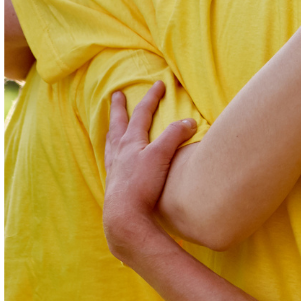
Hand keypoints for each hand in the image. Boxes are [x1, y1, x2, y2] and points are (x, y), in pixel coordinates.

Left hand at [103, 81, 196, 261]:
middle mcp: (119, 152)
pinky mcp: (116, 184)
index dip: (152, 98)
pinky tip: (116, 158)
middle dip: (119, 108)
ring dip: (113, 130)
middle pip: (118, 124)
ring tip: (112, 125)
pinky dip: (114, 152)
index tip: (159, 84)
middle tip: (116, 96)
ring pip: (111, 142)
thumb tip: (189, 121)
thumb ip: (175, 135)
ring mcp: (115, 168)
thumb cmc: (141, 185)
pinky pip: (112, 160)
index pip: (142, 113)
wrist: (125, 217)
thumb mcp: (161, 156)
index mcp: (130, 142)